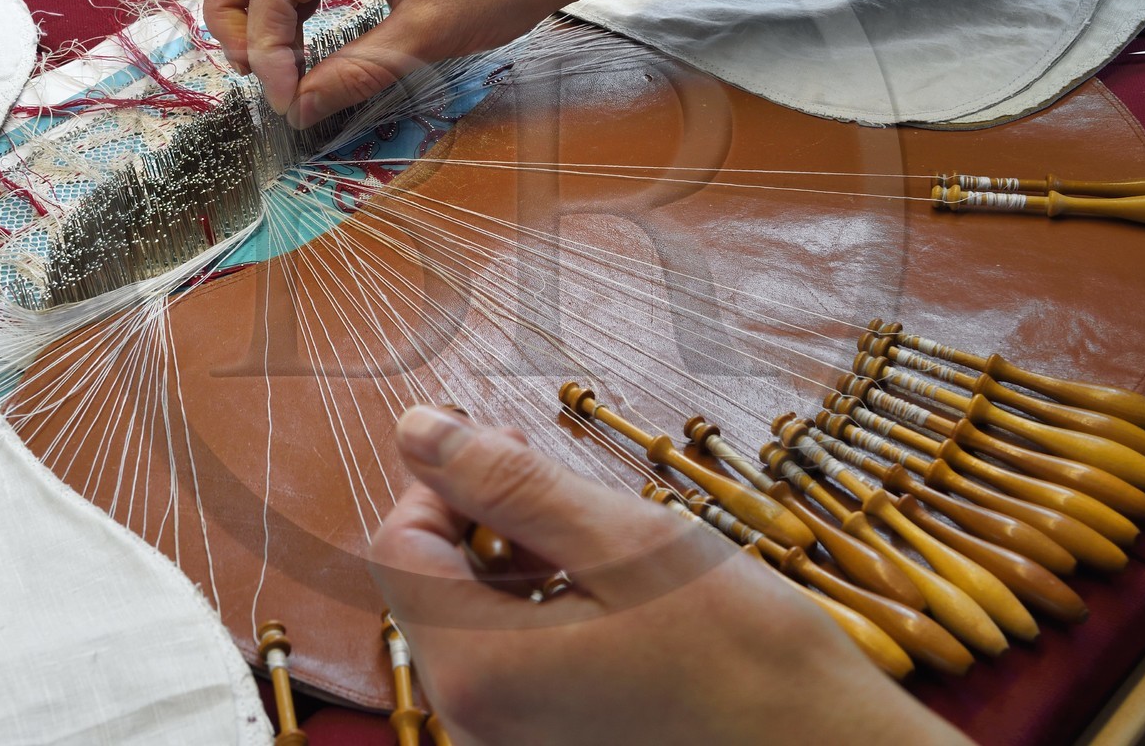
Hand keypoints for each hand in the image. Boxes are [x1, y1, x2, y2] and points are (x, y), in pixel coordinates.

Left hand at [370, 407, 967, 745]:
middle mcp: (476, 723)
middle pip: (430, 589)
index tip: (510, 444)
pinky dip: (542, 614)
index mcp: (479, 670)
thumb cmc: (746, 654)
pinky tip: (609, 595)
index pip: (399, 547)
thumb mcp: (625, 543)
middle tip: (557, 478)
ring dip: (514, 563)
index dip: (442, 479)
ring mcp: (511, 745)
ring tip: (599, 537)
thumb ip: (508, 486)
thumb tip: (417, 430)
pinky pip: (513, 667)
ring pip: (473, 625)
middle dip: (480, 517)